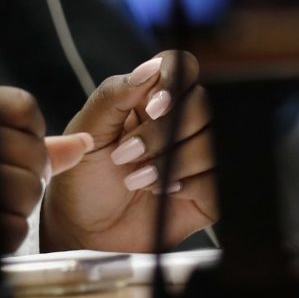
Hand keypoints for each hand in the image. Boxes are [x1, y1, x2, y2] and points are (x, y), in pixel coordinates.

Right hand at [0, 85, 92, 252]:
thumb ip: (34, 142)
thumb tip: (83, 143)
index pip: (21, 107)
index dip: (24, 132)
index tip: (2, 144)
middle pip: (33, 154)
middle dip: (24, 173)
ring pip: (28, 192)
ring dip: (14, 204)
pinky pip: (15, 227)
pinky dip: (5, 229)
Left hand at [43, 52, 215, 251]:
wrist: (86, 230)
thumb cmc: (84, 178)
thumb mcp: (89, 131)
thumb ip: (115, 95)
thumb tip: (150, 67)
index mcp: (151, 99)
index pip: (181, 68)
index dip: (174, 83)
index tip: (152, 108)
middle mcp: (179, 123)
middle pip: (201, 105)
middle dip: (162, 133)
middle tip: (126, 154)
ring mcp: (196, 156)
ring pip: (209, 143)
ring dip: (168, 163)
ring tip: (135, 179)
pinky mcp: (206, 190)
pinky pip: (214, 178)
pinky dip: (184, 185)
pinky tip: (159, 193)